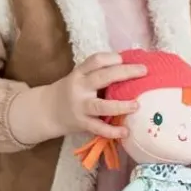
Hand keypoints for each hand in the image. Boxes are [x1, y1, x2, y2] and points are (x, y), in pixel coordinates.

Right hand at [7, 52, 147, 145]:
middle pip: (102, 77)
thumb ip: (98, 74)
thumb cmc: (71, 92)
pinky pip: (99, 128)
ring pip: (101, 106)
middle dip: (125, 73)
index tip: (125, 59)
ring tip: (137, 105)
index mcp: (80, 73)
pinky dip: (113, 131)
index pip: (95, 60)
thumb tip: (130, 67)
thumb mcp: (80, 78)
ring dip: (120, 105)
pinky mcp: (82, 123)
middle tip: (144, 71)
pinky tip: (126, 132)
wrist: (46, 111)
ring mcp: (80, 106)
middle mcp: (80, 87)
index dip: (111, 58)